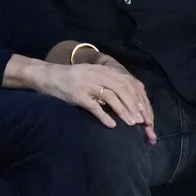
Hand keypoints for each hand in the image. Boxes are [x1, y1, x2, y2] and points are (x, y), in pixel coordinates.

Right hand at [35, 62, 155, 139]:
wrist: (49, 76)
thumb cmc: (73, 78)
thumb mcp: (94, 74)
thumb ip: (110, 82)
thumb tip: (131, 96)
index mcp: (105, 70)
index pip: (129, 83)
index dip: (140, 99)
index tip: (147, 113)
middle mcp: (98, 75)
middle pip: (123, 90)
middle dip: (135, 106)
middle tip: (143, 122)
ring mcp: (87, 84)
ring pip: (111, 97)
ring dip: (124, 111)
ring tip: (132, 124)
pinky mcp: (77, 95)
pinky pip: (93, 106)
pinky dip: (104, 116)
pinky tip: (112, 125)